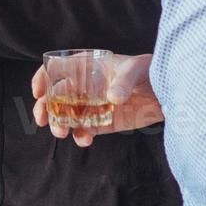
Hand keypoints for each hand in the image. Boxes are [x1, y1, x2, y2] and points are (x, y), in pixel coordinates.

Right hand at [31, 53, 162, 146]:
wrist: (167, 92)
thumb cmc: (150, 71)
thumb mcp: (137, 69)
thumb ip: (123, 81)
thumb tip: (112, 98)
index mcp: (87, 66)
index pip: (57, 70)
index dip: (43, 79)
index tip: (37, 92)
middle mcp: (85, 86)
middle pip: (56, 96)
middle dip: (45, 108)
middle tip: (42, 119)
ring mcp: (92, 105)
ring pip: (67, 116)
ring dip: (59, 124)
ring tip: (61, 132)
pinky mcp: (103, 122)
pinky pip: (85, 130)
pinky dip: (81, 135)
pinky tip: (84, 139)